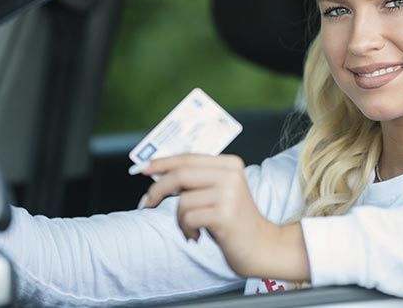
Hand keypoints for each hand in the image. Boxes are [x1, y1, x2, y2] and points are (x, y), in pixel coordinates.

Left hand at [141, 154, 309, 280]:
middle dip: (157, 189)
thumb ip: (196, 178)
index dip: (161, 162)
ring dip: (179, 219)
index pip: (187, 157)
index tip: (140, 168)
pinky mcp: (225, 215)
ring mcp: (229, 194)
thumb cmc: (234, 220)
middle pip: (181, 174)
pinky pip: (188, 218)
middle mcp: (231, 174)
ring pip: (182, 200)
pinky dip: (186, 229)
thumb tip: (157, 171)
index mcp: (229, 163)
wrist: (262, 246)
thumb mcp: (218, 191)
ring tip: (192, 227)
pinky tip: (198, 234)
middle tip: (145, 203)